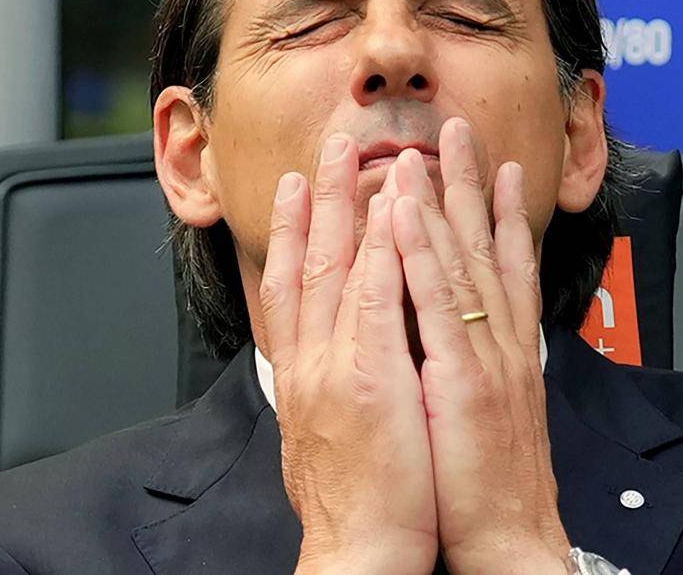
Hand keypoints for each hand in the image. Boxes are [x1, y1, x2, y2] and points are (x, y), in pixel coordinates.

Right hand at [258, 134, 436, 574]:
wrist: (361, 552)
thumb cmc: (359, 499)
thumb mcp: (330, 430)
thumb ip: (330, 382)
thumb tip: (334, 351)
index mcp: (306, 374)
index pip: (291, 287)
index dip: (292, 232)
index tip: (298, 187)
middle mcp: (312, 361)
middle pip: (308, 264)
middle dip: (317, 201)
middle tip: (325, 147)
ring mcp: (338, 366)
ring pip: (338, 270)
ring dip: (349, 207)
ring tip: (361, 156)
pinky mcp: (372, 379)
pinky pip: (374, 299)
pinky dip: (379, 250)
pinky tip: (391, 212)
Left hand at [389, 118, 571, 574]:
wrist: (509, 543)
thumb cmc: (489, 490)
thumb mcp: (490, 418)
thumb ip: (478, 370)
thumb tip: (457, 342)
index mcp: (508, 355)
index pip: (509, 268)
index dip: (505, 213)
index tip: (499, 168)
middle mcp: (503, 344)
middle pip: (489, 248)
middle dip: (474, 184)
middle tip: (461, 130)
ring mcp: (485, 357)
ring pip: (462, 262)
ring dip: (444, 200)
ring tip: (430, 148)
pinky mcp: (463, 379)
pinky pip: (435, 303)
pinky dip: (420, 251)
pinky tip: (404, 211)